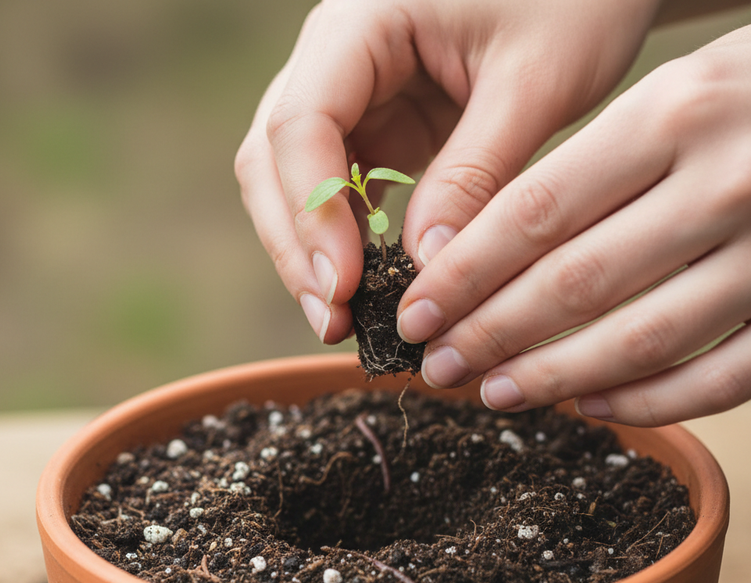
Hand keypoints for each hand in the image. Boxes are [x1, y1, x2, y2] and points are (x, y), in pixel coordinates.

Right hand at [235, 0, 658, 343]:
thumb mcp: (537, 82)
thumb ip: (475, 174)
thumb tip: (424, 270)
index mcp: (361, 19)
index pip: (301, 123)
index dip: (312, 213)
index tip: (344, 286)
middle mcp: (336, 55)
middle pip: (273, 160)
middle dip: (297, 247)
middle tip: (332, 324)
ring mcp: (351, 94)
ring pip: (292, 181)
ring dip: (310, 253)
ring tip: (343, 322)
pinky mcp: (376, 126)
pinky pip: (337, 190)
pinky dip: (344, 240)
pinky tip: (367, 286)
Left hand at [397, 25, 750, 425]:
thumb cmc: (746, 98)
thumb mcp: (668, 94)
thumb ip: (585, 168)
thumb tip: (476, 255)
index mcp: (674, 114)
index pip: (535, 214)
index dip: (463, 276)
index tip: (414, 315)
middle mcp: (728, 182)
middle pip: (575, 284)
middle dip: (489, 335)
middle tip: (438, 366)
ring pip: (641, 340)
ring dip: (553, 378)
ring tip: (493, 392)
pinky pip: (722, 378)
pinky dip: (650, 401)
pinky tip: (590, 405)